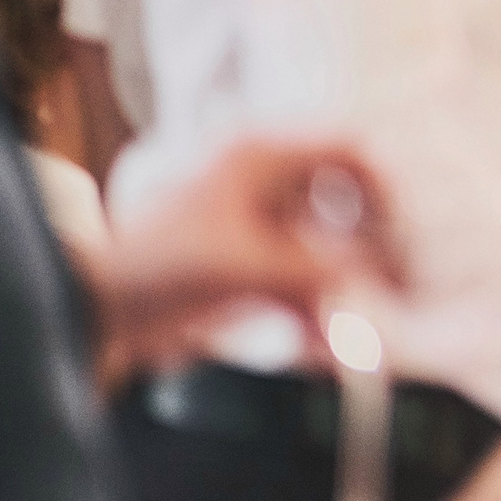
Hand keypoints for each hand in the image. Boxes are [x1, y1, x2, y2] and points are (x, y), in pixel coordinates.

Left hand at [91, 138, 404, 371]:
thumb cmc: (158, 267)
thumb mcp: (249, 265)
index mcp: (261, 158)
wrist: (91, 312)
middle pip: (345, 204)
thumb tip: (381, 277)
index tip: (409, 230)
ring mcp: (255, 228)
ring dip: (344, 292)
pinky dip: (314, 314)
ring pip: (326, 252)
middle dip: (371, 251)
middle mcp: (264, 185)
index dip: (386, 185)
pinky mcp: (245, 269)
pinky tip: (324, 350)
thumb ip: (320, 268)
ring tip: (358, 334)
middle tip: (399, 287)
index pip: (348, 150)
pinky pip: (299, 285)